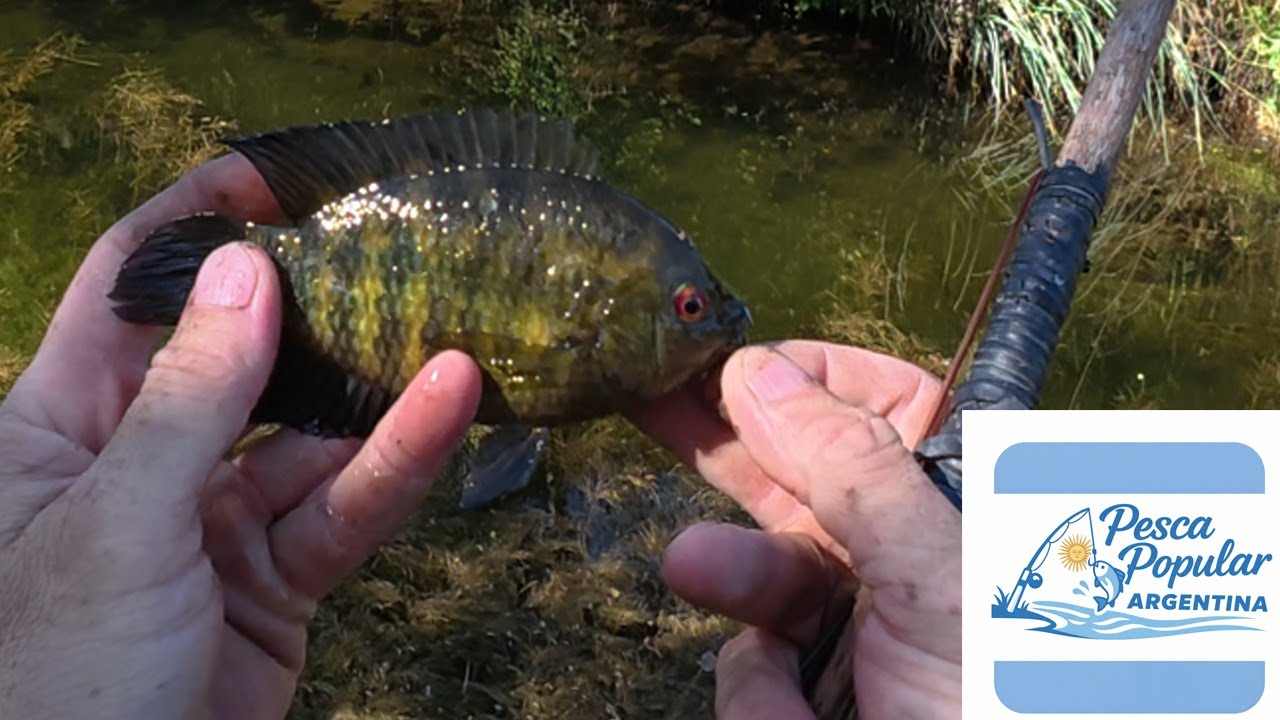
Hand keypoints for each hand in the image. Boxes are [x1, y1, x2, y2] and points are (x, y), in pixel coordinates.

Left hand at [0, 155, 481, 719]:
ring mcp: (211, 522)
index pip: (128, 293)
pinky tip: (451, 405)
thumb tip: (246, 265)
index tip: (273, 172)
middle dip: (312, 304)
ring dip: (376, 386)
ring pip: (307, 436)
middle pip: (237, 357)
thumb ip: (190, 400)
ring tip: (452, 316)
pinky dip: (393, 463)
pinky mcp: (274, 581)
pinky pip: (339, 511)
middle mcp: (138, 461)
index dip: (192, 224)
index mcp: (55, 428)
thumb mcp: (116, 524)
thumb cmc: (56, 674)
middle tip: (395, 239)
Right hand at [629, 341, 960, 718]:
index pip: (886, 401)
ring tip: (694, 567)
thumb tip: (758, 370)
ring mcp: (854, 623)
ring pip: (757, 573)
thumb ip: (850, 469)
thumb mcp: (939, 574)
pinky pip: (752, 670)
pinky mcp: (812, 690)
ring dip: (734, 577)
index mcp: (960, 503)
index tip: (736, 368)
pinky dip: (768, 697)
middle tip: (646, 395)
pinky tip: (804, 717)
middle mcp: (903, 550)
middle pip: (798, 470)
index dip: (811, 376)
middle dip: (725, 445)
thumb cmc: (1005, 703)